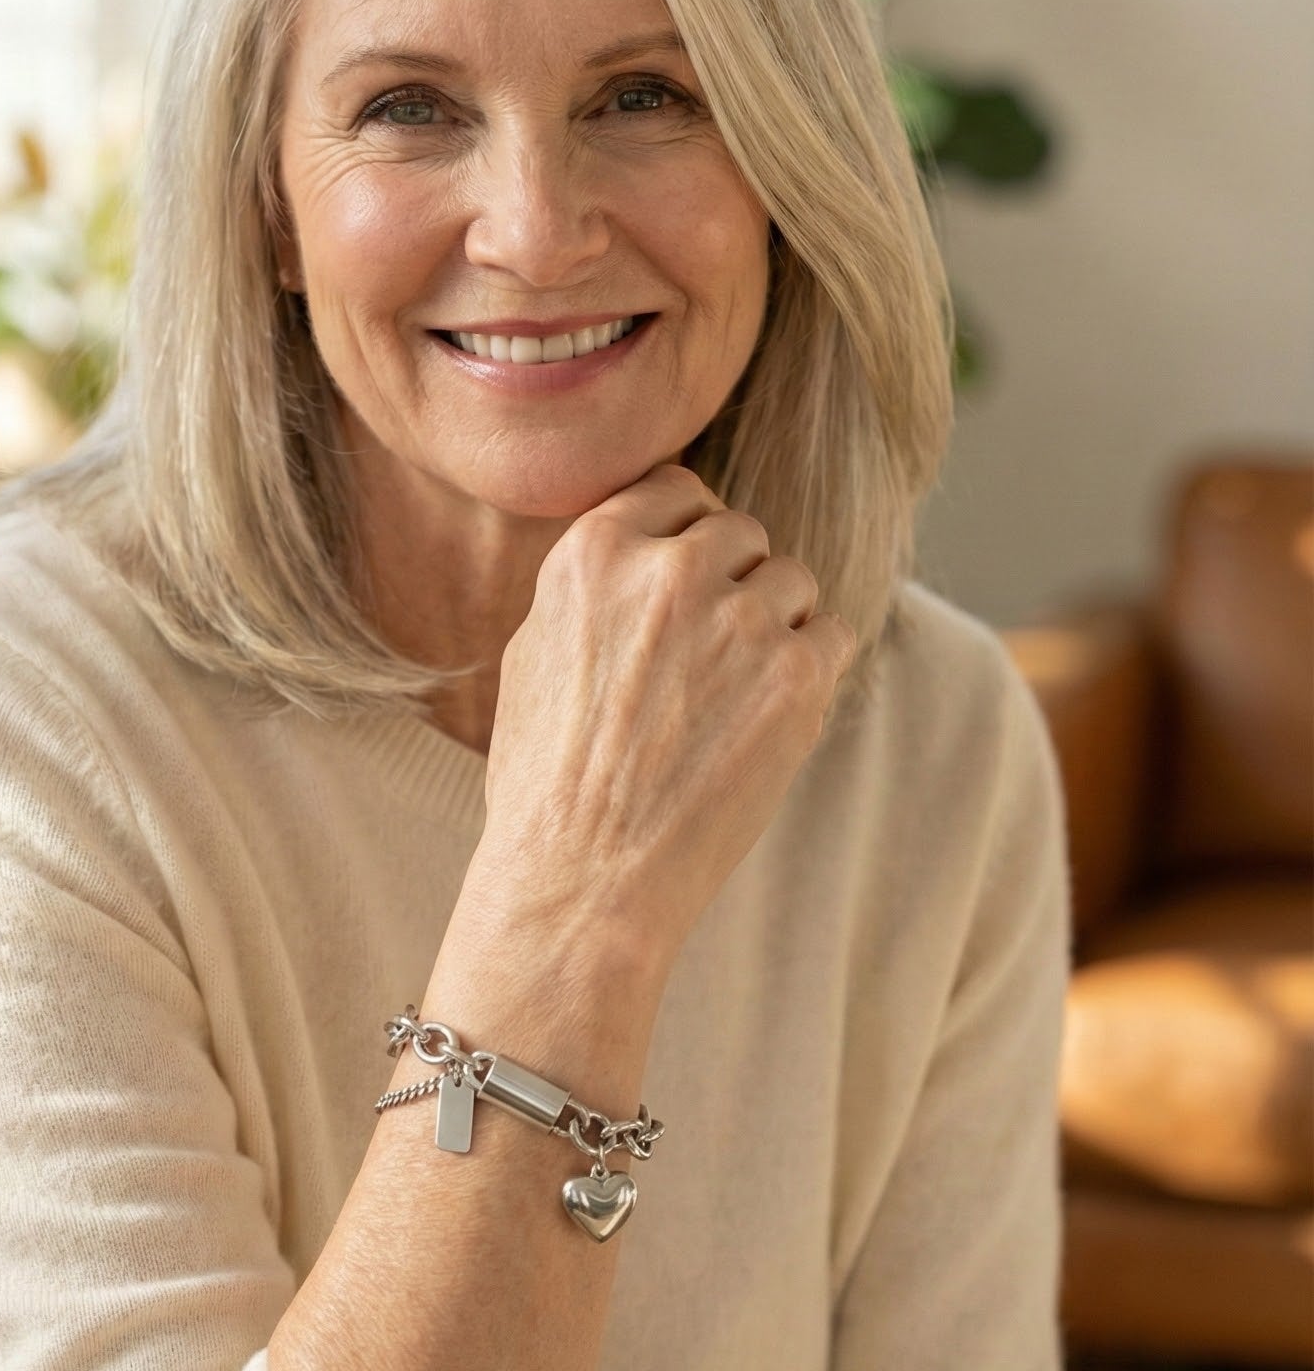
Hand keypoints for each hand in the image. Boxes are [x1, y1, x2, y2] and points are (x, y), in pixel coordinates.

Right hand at [470, 462, 855, 971]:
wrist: (581, 880)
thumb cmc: (547, 781)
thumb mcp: (537, 652)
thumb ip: (598, 584)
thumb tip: (650, 543)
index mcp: (593, 552)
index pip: (676, 490)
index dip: (686, 537)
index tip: (685, 585)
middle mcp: (668, 570)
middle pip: (741, 532)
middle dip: (733, 582)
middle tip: (710, 658)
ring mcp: (738, 619)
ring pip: (792, 581)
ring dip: (776, 627)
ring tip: (733, 698)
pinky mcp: (795, 677)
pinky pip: (833, 635)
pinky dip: (811, 672)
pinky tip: (764, 721)